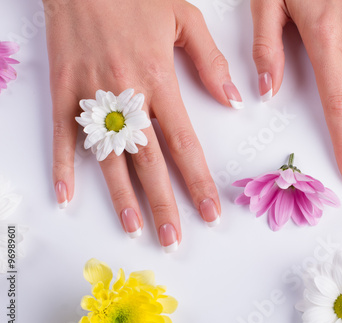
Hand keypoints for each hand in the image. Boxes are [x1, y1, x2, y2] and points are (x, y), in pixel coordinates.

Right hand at [45, 0, 242, 250]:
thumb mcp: (184, 19)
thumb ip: (210, 62)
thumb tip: (233, 99)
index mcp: (160, 79)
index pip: (184, 144)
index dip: (198, 182)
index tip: (209, 212)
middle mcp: (127, 94)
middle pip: (149, 161)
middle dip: (164, 203)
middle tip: (173, 238)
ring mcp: (92, 95)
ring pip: (109, 156)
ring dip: (122, 196)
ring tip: (135, 228)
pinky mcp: (63, 90)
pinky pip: (63, 134)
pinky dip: (64, 166)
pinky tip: (66, 195)